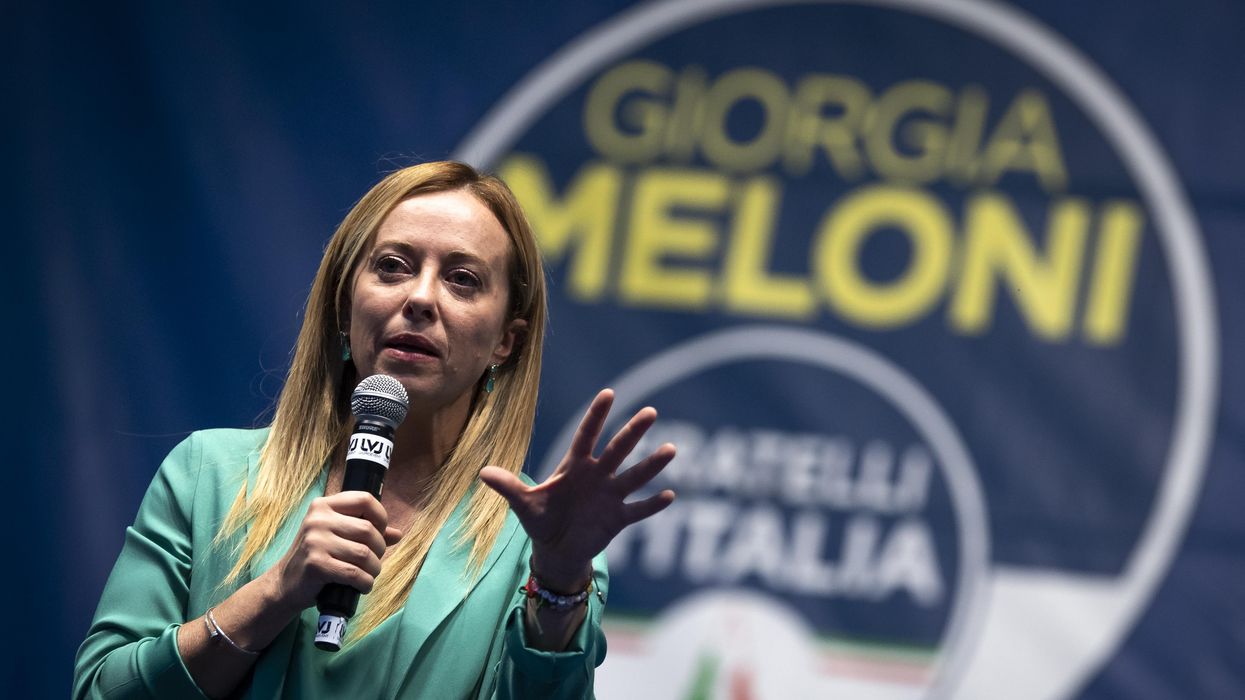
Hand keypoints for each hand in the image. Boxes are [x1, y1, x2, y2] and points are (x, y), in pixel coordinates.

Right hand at [262, 491, 402, 613]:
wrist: (285, 584)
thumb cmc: (316, 557)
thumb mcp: (337, 538)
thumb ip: (365, 532)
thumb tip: (398, 534)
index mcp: (324, 505)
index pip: (365, 499)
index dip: (381, 517)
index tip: (380, 533)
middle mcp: (318, 519)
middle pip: (369, 530)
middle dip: (379, 550)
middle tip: (373, 562)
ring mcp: (315, 541)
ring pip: (364, 553)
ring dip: (374, 569)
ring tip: (368, 575)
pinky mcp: (316, 564)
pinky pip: (354, 573)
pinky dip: (365, 582)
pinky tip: (362, 586)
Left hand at [479, 388, 675, 589]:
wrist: (556, 549)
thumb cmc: (541, 520)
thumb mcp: (523, 505)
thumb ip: (509, 487)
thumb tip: (483, 473)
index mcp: (574, 466)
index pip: (587, 435)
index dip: (597, 416)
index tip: (609, 394)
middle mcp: (597, 475)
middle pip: (617, 450)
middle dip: (633, 432)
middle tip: (651, 412)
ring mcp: (610, 496)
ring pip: (634, 476)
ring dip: (652, 465)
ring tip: (671, 449)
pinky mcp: (618, 518)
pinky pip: (638, 510)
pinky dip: (653, 505)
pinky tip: (671, 495)